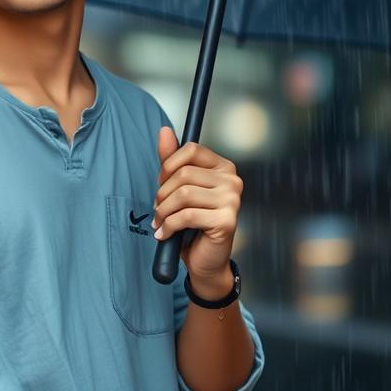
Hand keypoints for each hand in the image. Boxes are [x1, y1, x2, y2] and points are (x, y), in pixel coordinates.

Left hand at [151, 125, 241, 288]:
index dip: (169, 166)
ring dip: (163, 211)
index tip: (161, 183)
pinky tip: (165, 233)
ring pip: (183, 195)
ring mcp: (233, 200)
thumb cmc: (192, 222)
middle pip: (184, 174)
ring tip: (160, 221)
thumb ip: (171, 160)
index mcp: (223, 167)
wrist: (205, 259)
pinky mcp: (227, 221)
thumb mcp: (178, 187)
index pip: (191, 150)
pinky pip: (187, 216)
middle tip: (158, 208)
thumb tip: (164, 130)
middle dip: (163, 193)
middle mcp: (232, 180)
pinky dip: (169, 226)